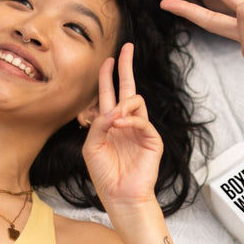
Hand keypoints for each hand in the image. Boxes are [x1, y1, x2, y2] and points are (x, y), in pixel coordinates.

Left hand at [82, 43, 163, 211]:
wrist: (120, 196)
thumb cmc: (104, 173)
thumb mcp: (92, 146)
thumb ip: (98, 124)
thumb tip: (113, 110)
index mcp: (110, 122)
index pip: (110, 92)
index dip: (108, 75)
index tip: (107, 59)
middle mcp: (126, 121)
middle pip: (128, 86)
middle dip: (127, 66)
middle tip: (127, 47)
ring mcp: (140, 129)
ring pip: (136, 100)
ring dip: (123, 105)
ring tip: (114, 120)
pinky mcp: (152, 139)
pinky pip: (142, 120)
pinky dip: (130, 120)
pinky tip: (119, 126)